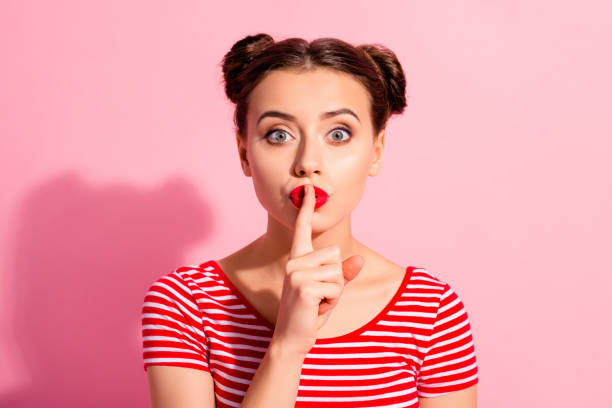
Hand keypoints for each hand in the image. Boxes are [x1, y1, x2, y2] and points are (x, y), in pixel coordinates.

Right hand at [271, 184, 364, 354]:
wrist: (292, 338)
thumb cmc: (310, 312)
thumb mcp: (330, 290)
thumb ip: (343, 274)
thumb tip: (358, 258)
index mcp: (298, 259)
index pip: (302, 229)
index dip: (306, 208)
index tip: (308, 188)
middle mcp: (295, 262)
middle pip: (336, 255)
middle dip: (337, 280)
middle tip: (319, 296)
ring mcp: (297, 274)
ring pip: (338, 272)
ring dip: (335, 292)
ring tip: (318, 302)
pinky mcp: (305, 287)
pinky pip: (336, 287)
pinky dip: (333, 302)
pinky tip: (317, 308)